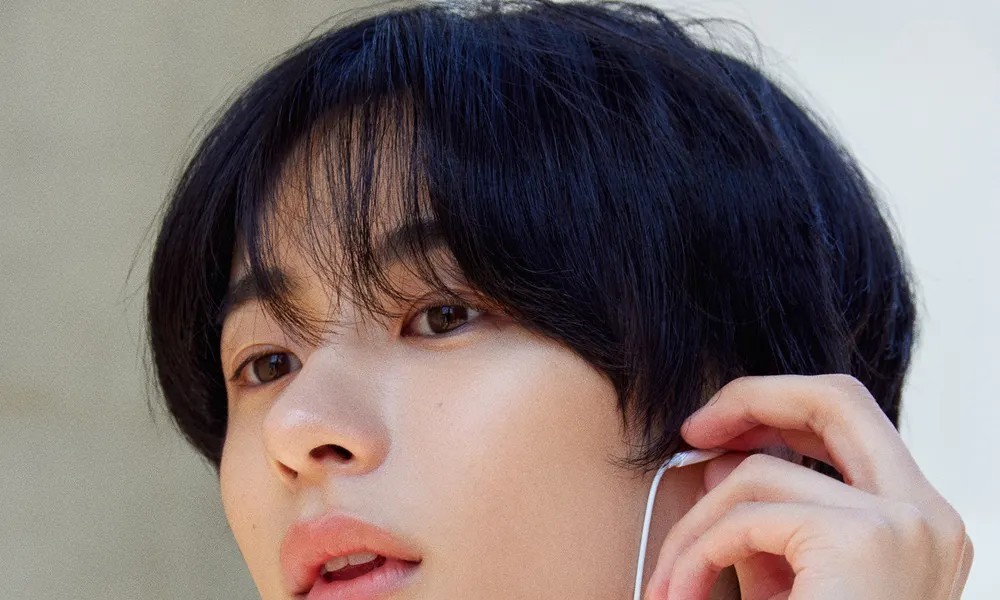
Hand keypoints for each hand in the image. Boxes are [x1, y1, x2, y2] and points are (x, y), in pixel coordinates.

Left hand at [643, 374, 973, 599]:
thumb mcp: (784, 586)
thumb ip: (761, 522)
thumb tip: (717, 462)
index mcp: (920, 526)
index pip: (853, 423)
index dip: (782, 406)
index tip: (718, 430)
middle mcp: (930, 514)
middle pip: (837, 398)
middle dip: (751, 398)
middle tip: (690, 430)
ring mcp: (906, 523)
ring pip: (761, 472)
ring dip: (695, 527)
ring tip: (670, 585)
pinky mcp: (865, 539)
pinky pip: (746, 513)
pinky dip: (698, 551)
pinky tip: (681, 595)